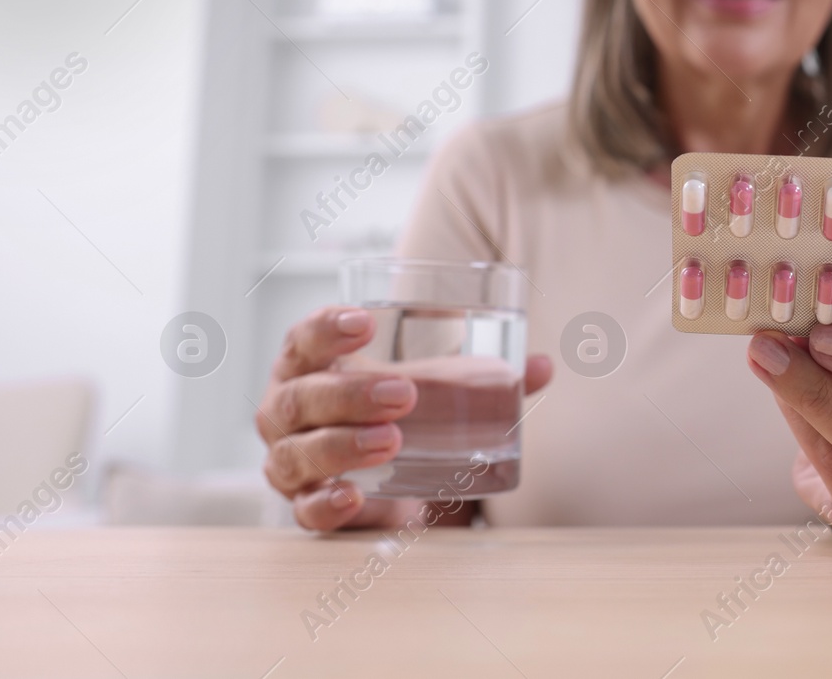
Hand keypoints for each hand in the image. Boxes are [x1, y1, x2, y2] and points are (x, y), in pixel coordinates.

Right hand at [256, 305, 553, 530]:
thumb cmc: (399, 415)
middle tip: (404, 393)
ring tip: (392, 439)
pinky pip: (305, 510)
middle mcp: (288, 411)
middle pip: (299, 397)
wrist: (385, 482)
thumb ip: (486, 377)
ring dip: (341, 445)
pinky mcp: (307, 507)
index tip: (367, 321)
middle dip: (349, 393)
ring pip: (296, 453)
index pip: (304, 340)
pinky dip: (327, 504)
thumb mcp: (435, 389)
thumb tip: (543, 365)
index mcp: (311, 367)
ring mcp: (291, 461)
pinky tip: (354, 495)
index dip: (327, 328)